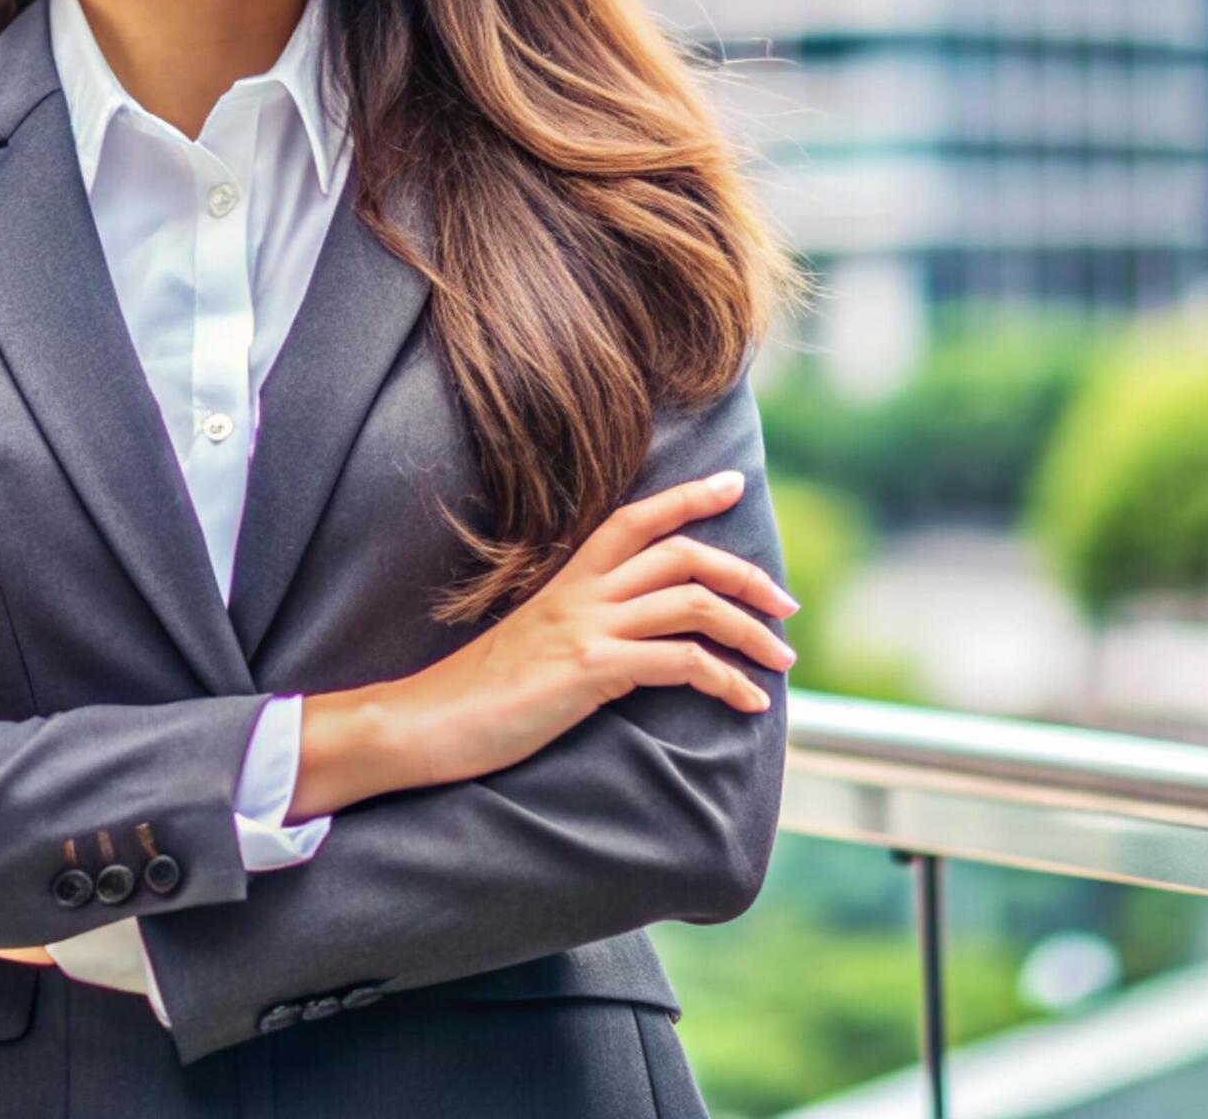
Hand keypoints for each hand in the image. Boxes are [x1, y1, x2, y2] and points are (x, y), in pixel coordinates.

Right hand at [344, 467, 798, 800]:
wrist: (422, 723)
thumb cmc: (476, 696)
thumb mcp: (532, 643)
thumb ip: (577, 627)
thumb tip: (623, 641)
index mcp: (566, 580)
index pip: (635, 518)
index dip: (689, 497)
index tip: (734, 484)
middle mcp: (581, 593)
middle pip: (682, 555)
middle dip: (745, 575)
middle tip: (785, 603)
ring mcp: (586, 627)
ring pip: (693, 603)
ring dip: (751, 630)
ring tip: (783, 659)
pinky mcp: (590, 670)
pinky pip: (680, 661)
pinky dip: (728, 679)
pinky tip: (750, 701)